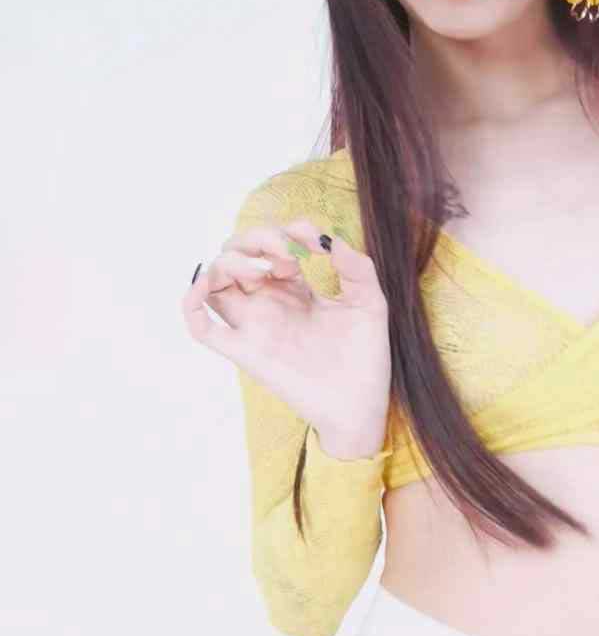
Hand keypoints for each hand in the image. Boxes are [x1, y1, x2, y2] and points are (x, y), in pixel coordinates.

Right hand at [180, 216, 391, 444]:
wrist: (360, 405)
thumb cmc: (365, 358)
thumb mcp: (370, 303)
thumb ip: (356, 267)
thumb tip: (329, 239)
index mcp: (296, 288)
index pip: (273, 244)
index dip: (289, 230)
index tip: (316, 241)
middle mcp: (269, 303)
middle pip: (237, 255)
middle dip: (255, 238)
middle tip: (287, 254)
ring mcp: (254, 325)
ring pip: (215, 282)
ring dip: (229, 263)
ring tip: (263, 272)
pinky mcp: (246, 352)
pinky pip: (203, 328)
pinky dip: (191, 304)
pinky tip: (203, 286)